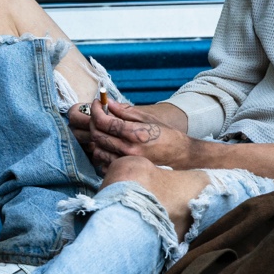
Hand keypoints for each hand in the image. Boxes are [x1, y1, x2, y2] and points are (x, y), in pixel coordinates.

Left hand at [68, 100, 194, 171]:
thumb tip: (109, 103)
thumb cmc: (166, 135)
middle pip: (97, 135)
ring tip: (104, 131)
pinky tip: (109, 145)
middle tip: (98, 115)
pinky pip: (103, 163)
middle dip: (93, 122)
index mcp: (135, 133)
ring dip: (96, 138)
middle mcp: (129, 149)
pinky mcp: (126, 171)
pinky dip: (101, 153)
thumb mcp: (149, 119)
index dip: (96, 110)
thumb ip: (126, 112)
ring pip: (97, 150)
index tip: (96, 103)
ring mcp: (126, 162)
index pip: (104, 122)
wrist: (181, 156)